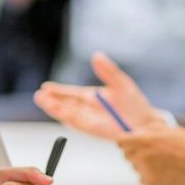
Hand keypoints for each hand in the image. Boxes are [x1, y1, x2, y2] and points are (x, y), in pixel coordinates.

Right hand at [33, 52, 163, 138]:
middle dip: (52, 100)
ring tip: (43, 101)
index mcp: (92, 97)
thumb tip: (97, 56)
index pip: (71, 93)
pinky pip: (77, 122)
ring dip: (55, 108)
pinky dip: (68, 117)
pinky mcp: (93, 128)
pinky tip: (59, 112)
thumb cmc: (134, 104)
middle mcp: (88, 108)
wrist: (144, 124)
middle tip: (40, 94)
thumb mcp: (121, 82)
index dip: (58, 90)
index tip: (46, 87)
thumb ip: (108, 70)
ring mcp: (89, 119)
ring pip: (68, 113)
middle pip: (65, 103)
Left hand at [117, 126, 184, 184]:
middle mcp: (141, 155)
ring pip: (135, 165)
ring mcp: (145, 170)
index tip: (127, 140)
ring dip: (143, 163)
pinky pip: (142, 177)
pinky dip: (149, 174)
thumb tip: (137, 130)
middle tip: (151, 150)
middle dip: (135, 150)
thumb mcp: (169, 129)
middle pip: (126, 154)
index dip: (124, 139)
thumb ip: (150, 128)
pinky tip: (165, 170)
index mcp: (145, 139)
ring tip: (163, 161)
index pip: (120, 140)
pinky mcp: (150, 183)